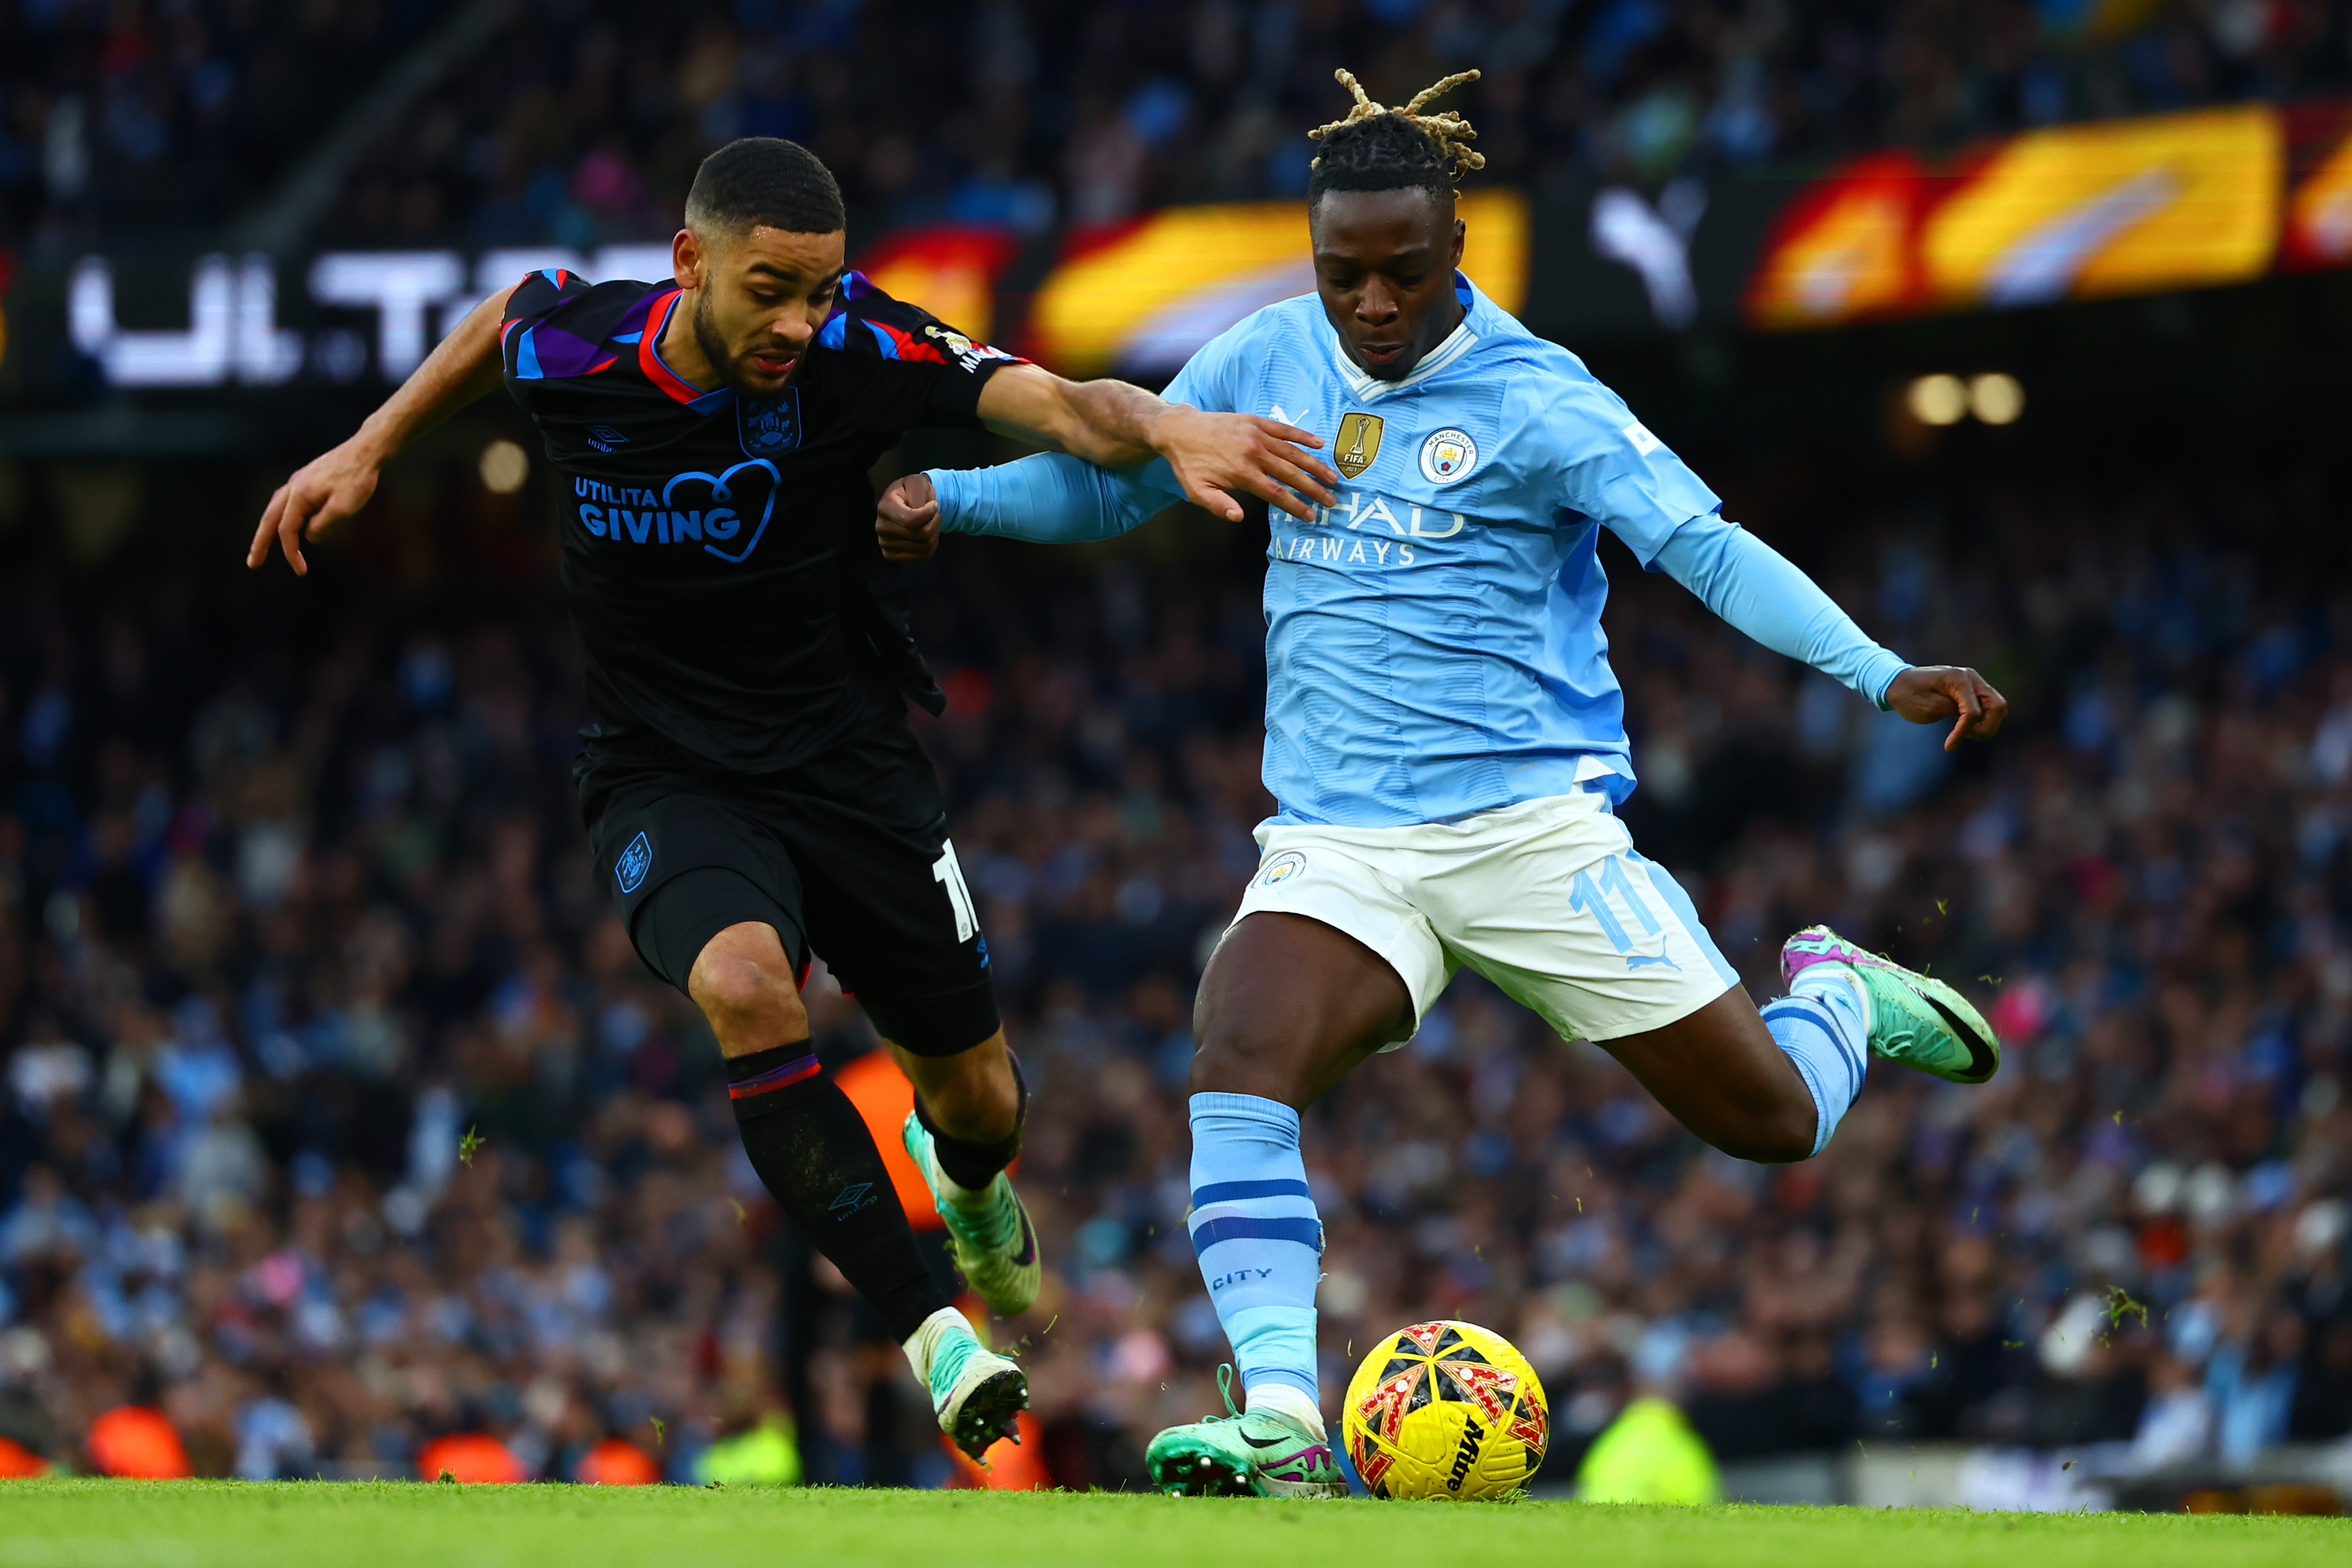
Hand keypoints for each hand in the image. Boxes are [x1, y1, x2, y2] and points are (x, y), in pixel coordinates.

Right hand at [247, 433, 386, 574]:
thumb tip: (309, 538)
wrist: (365, 451)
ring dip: (267, 529)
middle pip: (269, 519)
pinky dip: (280, 515)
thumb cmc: (357, 479)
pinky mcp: (306, 479)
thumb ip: (323, 524)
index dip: (291, 552)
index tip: (301, 571)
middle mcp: (293, 487)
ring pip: (275, 508)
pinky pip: (286, 501)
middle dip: (260, 543)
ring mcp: (298, 481)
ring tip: (262, 546)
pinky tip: (286, 522)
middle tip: (253, 563)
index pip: (287, 530)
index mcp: (299, 495)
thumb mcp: (344, 507)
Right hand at [876, 472, 940, 562]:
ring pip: (924, 546)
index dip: (929, 513)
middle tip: (933, 514)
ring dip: (934, 534)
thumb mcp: (917, 482)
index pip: (911, 520)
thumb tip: (919, 510)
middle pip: (921, 534)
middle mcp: (881, 527)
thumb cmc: (914, 491)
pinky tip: (926, 536)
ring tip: (929, 523)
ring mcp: (885, 543)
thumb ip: (918, 493)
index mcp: (884, 507)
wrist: (910, 503)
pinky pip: (921, 556)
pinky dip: (930, 546)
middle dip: (934, 522)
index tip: (933, 505)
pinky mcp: (893, 555)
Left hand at [1149, 407, 1339, 524]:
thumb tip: (1239, 518)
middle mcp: (1254, 453)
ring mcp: (1257, 435)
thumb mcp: (1197, 490)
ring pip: (1293, 452)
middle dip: (1313, 488)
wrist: (1179, 429)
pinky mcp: (1256, 421)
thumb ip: (1219, 505)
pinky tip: (1319, 444)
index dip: (1296, 506)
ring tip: (1332, 477)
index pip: (1277, 493)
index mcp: (1242, 473)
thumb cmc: (1188, 464)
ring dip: (1314, 465)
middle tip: (1331, 500)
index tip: (1310, 516)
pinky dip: (1303, 436)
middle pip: (1291, 474)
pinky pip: (1284, 429)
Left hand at [1886, 665, 2007, 750]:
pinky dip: (1981, 720)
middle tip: (1965, 737)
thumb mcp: (1928, 708)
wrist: (1898, 683)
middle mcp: (1971, 678)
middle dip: (1987, 727)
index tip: (1948, 746)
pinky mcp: (1972, 691)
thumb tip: (1974, 719)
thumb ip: (1954, 712)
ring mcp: (1974, 683)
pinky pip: (1988, 708)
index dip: (1963, 732)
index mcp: (1958, 679)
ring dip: (1987, 724)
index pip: (1973, 712)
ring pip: (1997, 707)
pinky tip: (1965, 728)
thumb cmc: (1908, 695)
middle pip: (1998, 706)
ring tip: (1965, 733)